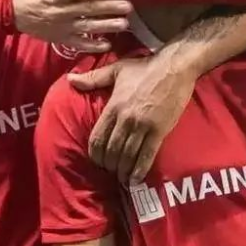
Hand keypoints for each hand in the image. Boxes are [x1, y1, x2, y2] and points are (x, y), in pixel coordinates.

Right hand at [13, 0, 131, 52]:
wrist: (14, 14)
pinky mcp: (61, 38)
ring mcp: (62, 27)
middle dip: (110, 8)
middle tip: (129, 6)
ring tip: (124, 23)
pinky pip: (78, 43)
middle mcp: (61, 11)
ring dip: (107, 26)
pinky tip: (107, 45)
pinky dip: (92, 46)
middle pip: (89, 9)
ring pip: (87, 27)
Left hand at [67, 54, 195, 184]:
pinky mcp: (159, 130)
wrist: (175, 67)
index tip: (98, 161)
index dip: (95, 155)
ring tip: (122, 177)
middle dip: (109, 165)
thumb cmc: (145, 68)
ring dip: (123, 170)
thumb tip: (70, 80)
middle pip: (111, 151)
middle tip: (111, 170)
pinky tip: (136, 178)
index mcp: (113, 106)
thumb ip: (93, 78)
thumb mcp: (117, 70)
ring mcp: (143, 126)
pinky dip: (140, 169)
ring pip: (127, 155)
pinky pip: (147, 155)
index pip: (97, 138)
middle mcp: (125, 119)